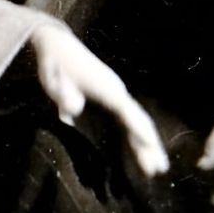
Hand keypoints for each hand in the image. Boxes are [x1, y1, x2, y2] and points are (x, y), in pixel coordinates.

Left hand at [28, 23, 169, 176]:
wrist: (56, 43)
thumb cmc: (54, 64)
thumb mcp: (53, 81)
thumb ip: (63, 96)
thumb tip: (73, 110)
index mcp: (106, 89)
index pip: (128, 112)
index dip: (140, 130)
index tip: (152, 147)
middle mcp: (116, 91)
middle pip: (138, 119)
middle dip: (150, 144)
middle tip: (160, 169)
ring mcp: (116, 93)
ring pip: (136, 120)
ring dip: (146, 142)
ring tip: (157, 167)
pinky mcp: (111, 95)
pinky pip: (129, 118)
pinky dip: (137, 134)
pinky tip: (139, 148)